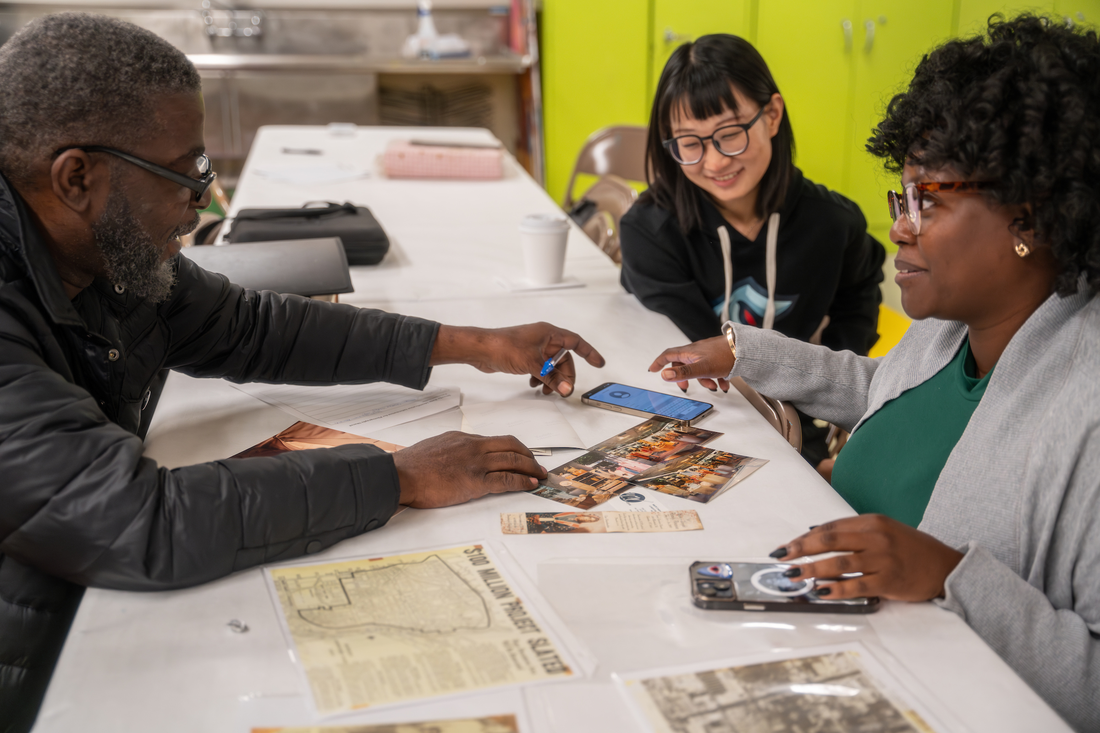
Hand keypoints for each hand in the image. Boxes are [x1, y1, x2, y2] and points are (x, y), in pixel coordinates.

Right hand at [393, 431, 547, 507]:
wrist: (401, 474)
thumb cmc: (412, 465)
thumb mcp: (436, 447)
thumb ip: (453, 449)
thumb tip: (462, 456)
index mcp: (464, 439)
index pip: (496, 440)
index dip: (514, 448)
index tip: (522, 455)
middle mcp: (473, 447)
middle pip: (511, 446)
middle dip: (528, 455)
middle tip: (538, 465)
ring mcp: (475, 463)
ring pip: (512, 461)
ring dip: (530, 468)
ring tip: (540, 475)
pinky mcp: (475, 482)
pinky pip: (506, 480)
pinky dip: (522, 481)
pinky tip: (530, 484)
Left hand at [433, 323, 604, 395]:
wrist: (481, 349)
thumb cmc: (503, 346)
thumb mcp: (532, 364)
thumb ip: (551, 377)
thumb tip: (566, 389)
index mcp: (549, 333)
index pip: (575, 342)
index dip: (589, 352)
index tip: (599, 363)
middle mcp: (543, 339)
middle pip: (564, 358)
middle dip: (565, 375)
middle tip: (563, 390)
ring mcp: (534, 348)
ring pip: (552, 365)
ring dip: (552, 378)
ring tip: (546, 390)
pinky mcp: (525, 356)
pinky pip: (541, 368)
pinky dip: (542, 377)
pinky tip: (534, 385)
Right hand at [649, 336, 733, 392]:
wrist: (746, 349)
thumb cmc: (725, 356)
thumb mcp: (702, 368)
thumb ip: (683, 373)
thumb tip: (664, 375)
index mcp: (690, 352)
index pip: (669, 355)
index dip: (659, 362)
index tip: (653, 370)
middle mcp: (697, 351)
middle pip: (683, 364)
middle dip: (684, 378)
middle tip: (686, 387)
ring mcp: (707, 353)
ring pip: (699, 368)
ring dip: (704, 380)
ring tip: (713, 387)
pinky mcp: (718, 357)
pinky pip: (712, 369)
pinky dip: (715, 378)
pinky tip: (724, 384)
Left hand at [770, 515, 964, 601]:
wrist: (945, 566)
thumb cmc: (910, 548)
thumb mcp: (883, 531)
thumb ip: (852, 532)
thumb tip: (814, 534)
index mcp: (871, 522)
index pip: (830, 527)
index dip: (804, 537)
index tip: (786, 546)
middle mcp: (876, 537)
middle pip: (830, 540)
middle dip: (801, 549)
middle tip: (782, 558)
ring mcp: (883, 559)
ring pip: (839, 563)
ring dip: (812, 569)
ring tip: (794, 576)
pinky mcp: (889, 581)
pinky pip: (857, 585)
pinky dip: (836, 588)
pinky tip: (820, 591)